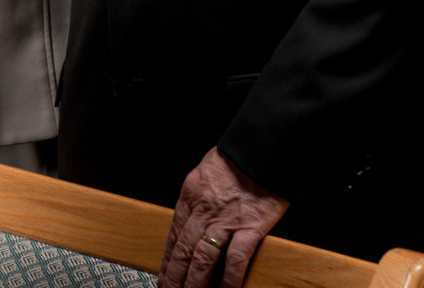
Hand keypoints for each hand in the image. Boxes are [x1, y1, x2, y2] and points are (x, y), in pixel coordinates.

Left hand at [161, 147, 288, 287]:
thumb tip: (193, 213)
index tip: (163, 274)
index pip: (174, 234)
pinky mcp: (249, 226)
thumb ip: (199, 195)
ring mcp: (225, 220)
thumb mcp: (206, 171)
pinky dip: (229, 279)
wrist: (260, 148)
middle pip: (183, 249)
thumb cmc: (237, 158)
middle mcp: (203, 210)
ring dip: (193, 282)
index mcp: (191, 196)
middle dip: (175, 275)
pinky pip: (236, 258)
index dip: (167, 258)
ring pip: (202, 258)